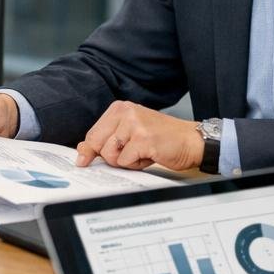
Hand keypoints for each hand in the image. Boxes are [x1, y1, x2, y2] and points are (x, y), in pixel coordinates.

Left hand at [75, 101, 202, 169]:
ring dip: (125, 161)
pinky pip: (125, 161)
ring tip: (141, 153)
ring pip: (110, 154)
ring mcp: (134, 125)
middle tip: (130, 154)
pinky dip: (136, 165)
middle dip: (110, 156)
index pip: (92, 133)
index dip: (89, 150)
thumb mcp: (130, 133)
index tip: (83, 160)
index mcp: (120, 108)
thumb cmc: (162, 138)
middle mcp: (125, 112)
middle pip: (97, 144)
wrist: (191, 140)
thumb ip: (107, 139)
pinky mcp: (143, 139)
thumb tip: (82, 150)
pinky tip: (149, 156)